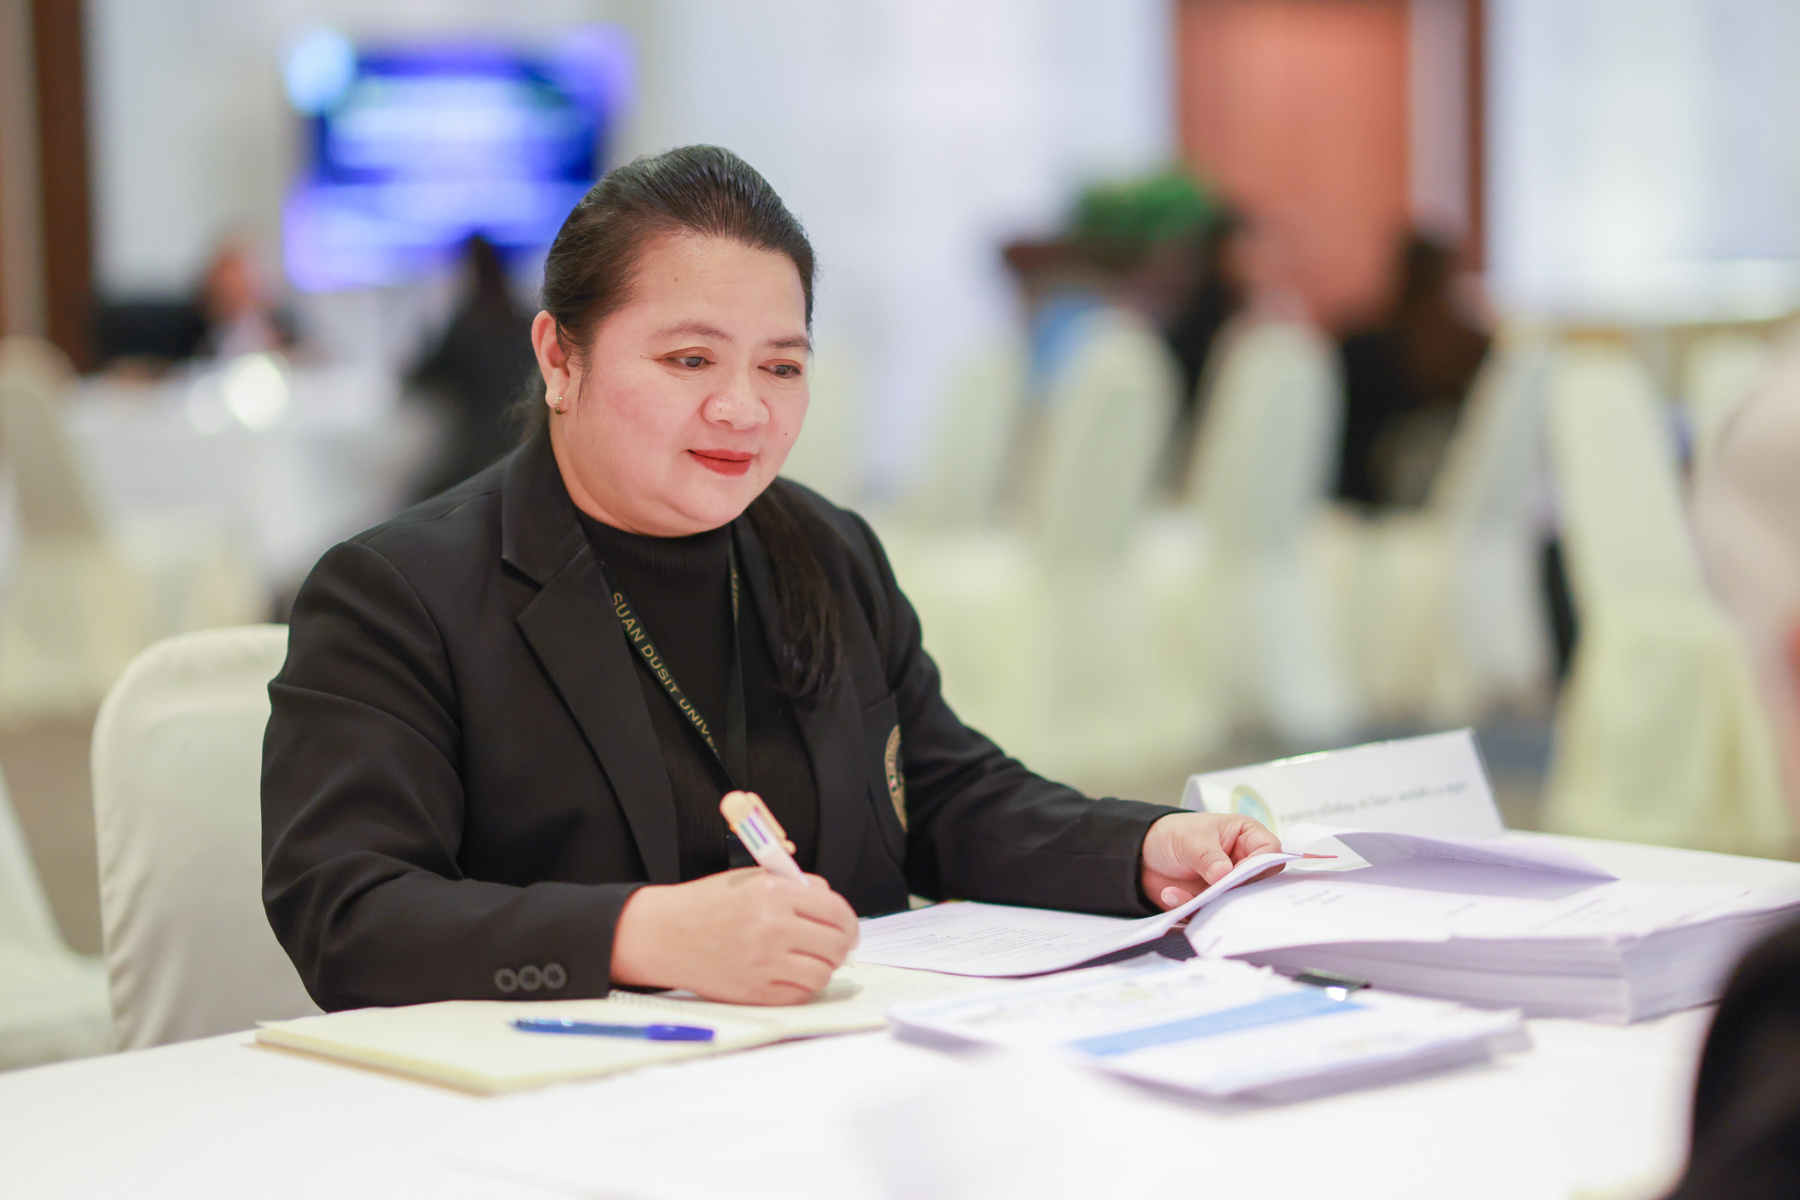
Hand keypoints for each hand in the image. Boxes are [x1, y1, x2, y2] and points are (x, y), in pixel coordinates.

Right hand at [610, 868, 858, 1003]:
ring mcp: (764, 963)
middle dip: (841, 945)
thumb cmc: (708, 904)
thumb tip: (833, 906)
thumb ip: (796, 888)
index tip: (846, 927)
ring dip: (823, 967)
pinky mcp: (755, 991)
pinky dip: (802, 985)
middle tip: (835, 945)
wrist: (666, 934)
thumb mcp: (752, 879)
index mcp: (774, 893)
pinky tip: (790, 973)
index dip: (848, 921)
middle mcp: (772, 928)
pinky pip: (799, 994)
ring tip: (810, 958)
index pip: (836, 910)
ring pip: (822, 973)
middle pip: (836, 944)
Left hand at [1140, 812, 1281, 910]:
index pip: (1270, 852)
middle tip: (1212, 890)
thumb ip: (1209, 857)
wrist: (1143, 854)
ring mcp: (1229, 884)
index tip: (1235, 874)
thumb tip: (1225, 874)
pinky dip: (1191, 908)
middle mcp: (1243, 862)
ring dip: (1209, 902)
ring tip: (1181, 893)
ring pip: (1234, 903)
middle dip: (1234, 891)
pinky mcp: (1213, 902)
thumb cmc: (1174, 834)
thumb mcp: (1191, 839)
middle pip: (1258, 883)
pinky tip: (1171, 895)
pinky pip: (1211, 912)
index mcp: (1247, 836)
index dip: (1258, 866)